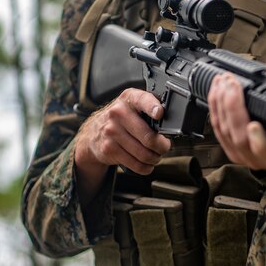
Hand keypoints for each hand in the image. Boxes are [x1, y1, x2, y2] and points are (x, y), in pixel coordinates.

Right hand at [74, 88, 170, 203]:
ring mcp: (112, 131)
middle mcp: (118, 113)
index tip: (159, 113)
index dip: (153, 107)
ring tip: (155, 156)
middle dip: (162, 146)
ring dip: (155, 158)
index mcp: (129, 98)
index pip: (143, 100)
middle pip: (149, 137)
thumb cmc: (121, 119)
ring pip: (144, 154)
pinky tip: (147, 164)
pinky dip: (146, 167)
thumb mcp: (133, 106)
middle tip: (164, 147)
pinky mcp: (109, 149)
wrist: (93, 132)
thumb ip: (150, 109)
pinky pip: (136, 164)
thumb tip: (171, 124)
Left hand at [208, 73, 265, 173]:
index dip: (259, 141)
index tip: (254, 126)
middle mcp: (259, 161)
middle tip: (232, 83)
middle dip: (232, 107)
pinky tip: (216, 90)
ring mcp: (241, 156)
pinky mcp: (230, 149)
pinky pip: (217, 128)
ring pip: (225, 131)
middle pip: (240, 138)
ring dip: (221, 102)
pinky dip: (215, 107)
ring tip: (223, 81)